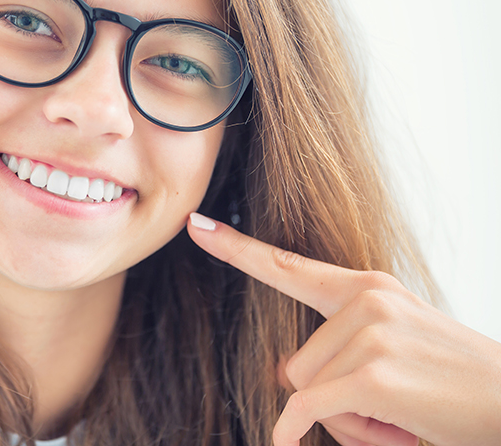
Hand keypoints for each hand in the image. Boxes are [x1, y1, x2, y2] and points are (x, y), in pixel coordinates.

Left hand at [187, 212, 500, 445]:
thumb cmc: (451, 384)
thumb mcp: (393, 351)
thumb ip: (336, 351)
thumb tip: (281, 373)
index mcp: (367, 288)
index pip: (288, 265)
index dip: (237, 248)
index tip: (197, 225)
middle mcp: (366, 299)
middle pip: (293, 364)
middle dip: (328, 399)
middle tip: (388, 406)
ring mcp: (371, 333)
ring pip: (304, 391)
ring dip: (343, 420)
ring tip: (399, 416)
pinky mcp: (374, 374)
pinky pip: (307, 409)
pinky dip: (295, 432)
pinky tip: (290, 440)